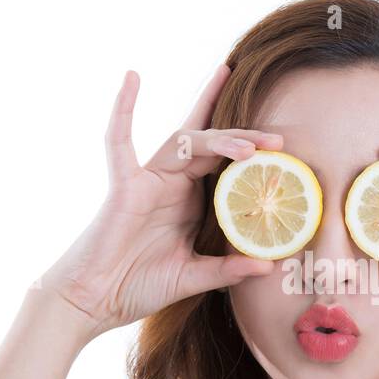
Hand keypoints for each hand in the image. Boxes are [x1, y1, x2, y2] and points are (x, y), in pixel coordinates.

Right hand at [38, 65, 277, 339]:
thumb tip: (267, 266)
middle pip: (210, 144)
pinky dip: (123, 109)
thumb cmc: (138, 285)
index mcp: (189, 200)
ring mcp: (146, 180)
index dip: (249, 149)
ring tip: (250, 147)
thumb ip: (226, 270)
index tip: (282, 146)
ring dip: (217, 138)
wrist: (97, 300)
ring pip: (183, 142)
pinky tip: (133, 77)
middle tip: (279, 140)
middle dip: (244, 138)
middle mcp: (171, 183)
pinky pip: (119, 142)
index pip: (224, 163)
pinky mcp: (123, 186)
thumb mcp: (192, 277)